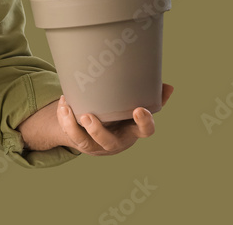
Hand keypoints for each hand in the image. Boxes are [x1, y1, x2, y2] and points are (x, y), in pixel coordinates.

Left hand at [57, 83, 174, 155]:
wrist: (100, 131)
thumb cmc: (121, 115)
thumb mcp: (134, 107)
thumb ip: (151, 96)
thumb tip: (169, 87)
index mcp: (133, 131)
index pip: (145, 131)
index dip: (144, 122)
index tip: (139, 109)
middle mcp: (117, 141)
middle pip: (109, 142)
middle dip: (98, 131)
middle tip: (88, 116)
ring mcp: (98, 144)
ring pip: (85, 142)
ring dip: (74, 127)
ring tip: (68, 109)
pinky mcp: (82, 143)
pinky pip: (72, 135)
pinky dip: (65, 120)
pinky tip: (63, 104)